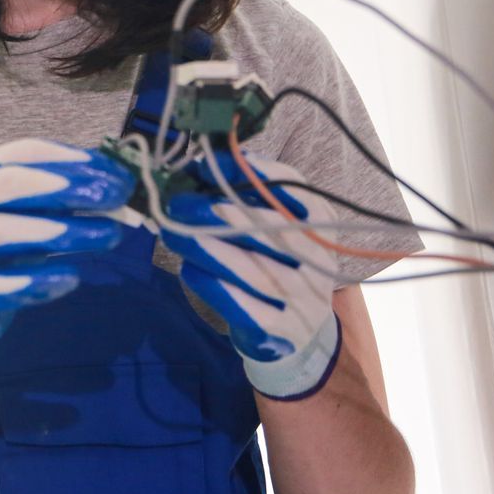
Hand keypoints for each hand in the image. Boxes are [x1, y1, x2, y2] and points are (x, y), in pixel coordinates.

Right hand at [0, 139, 130, 382]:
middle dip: (67, 187)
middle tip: (114, 196)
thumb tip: (117, 185)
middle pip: (10, 183)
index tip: (115, 172)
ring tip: (107, 236)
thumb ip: (61, 199)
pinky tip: (71, 279)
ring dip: (58, 231)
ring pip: (1, 230)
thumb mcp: (24, 213)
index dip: (72, 160)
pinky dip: (35, 282)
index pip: (25, 153)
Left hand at [159, 150, 342, 399]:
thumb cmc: (275, 262)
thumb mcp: (273, 225)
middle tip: (179, 203)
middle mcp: (319, 260)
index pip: (293, 192)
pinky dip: (215, 288)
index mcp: (321, 224)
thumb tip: (199, 167)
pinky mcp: (282, 330)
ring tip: (172, 232)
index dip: (252, 174)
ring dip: (208, 249)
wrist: (299, 330)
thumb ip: (244, 195)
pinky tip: (189, 270)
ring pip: (253, 271)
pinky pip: (246, 308)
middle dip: (220, 213)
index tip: (206, 164)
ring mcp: (304, 299)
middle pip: (270, 232)